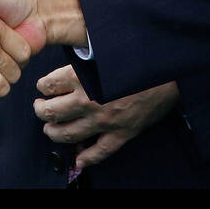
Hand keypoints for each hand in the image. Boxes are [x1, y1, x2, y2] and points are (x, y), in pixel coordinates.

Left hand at [34, 65, 178, 171]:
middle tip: (40, 108)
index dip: (42, 86)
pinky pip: (99, 153)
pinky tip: (79, 160)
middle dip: (41, 110)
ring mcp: (103, 120)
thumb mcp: (106, 48)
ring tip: (50, 129)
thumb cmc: (138, 55)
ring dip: (54, 133)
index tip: (43, 86)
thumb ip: (86, 53)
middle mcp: (88, 99)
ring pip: (67, 135)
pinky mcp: (120, 133)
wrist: (169, 69)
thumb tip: (72, 52)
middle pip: (51, 112)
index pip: (48, 84)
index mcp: (83, 75)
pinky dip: (86, 159)